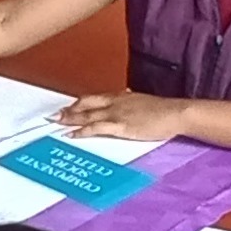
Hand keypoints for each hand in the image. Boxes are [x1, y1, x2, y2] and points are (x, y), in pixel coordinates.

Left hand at [58, 89, 189, 142]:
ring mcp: (117, 114)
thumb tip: (129, 96)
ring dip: (70, 119)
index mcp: (121, 97)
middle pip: (86, 104)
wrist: (175, 113)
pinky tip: (72, 135)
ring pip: (87, 115)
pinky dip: (82, 131)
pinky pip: (96, 128)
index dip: (79, 103)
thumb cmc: (163, 111)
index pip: (94, 98)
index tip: (69, 107)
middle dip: (69, 109)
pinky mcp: (121, 126)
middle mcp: (115, 102)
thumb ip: (133, 101)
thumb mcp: (144, 102)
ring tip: (56, 123)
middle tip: (55, 114)